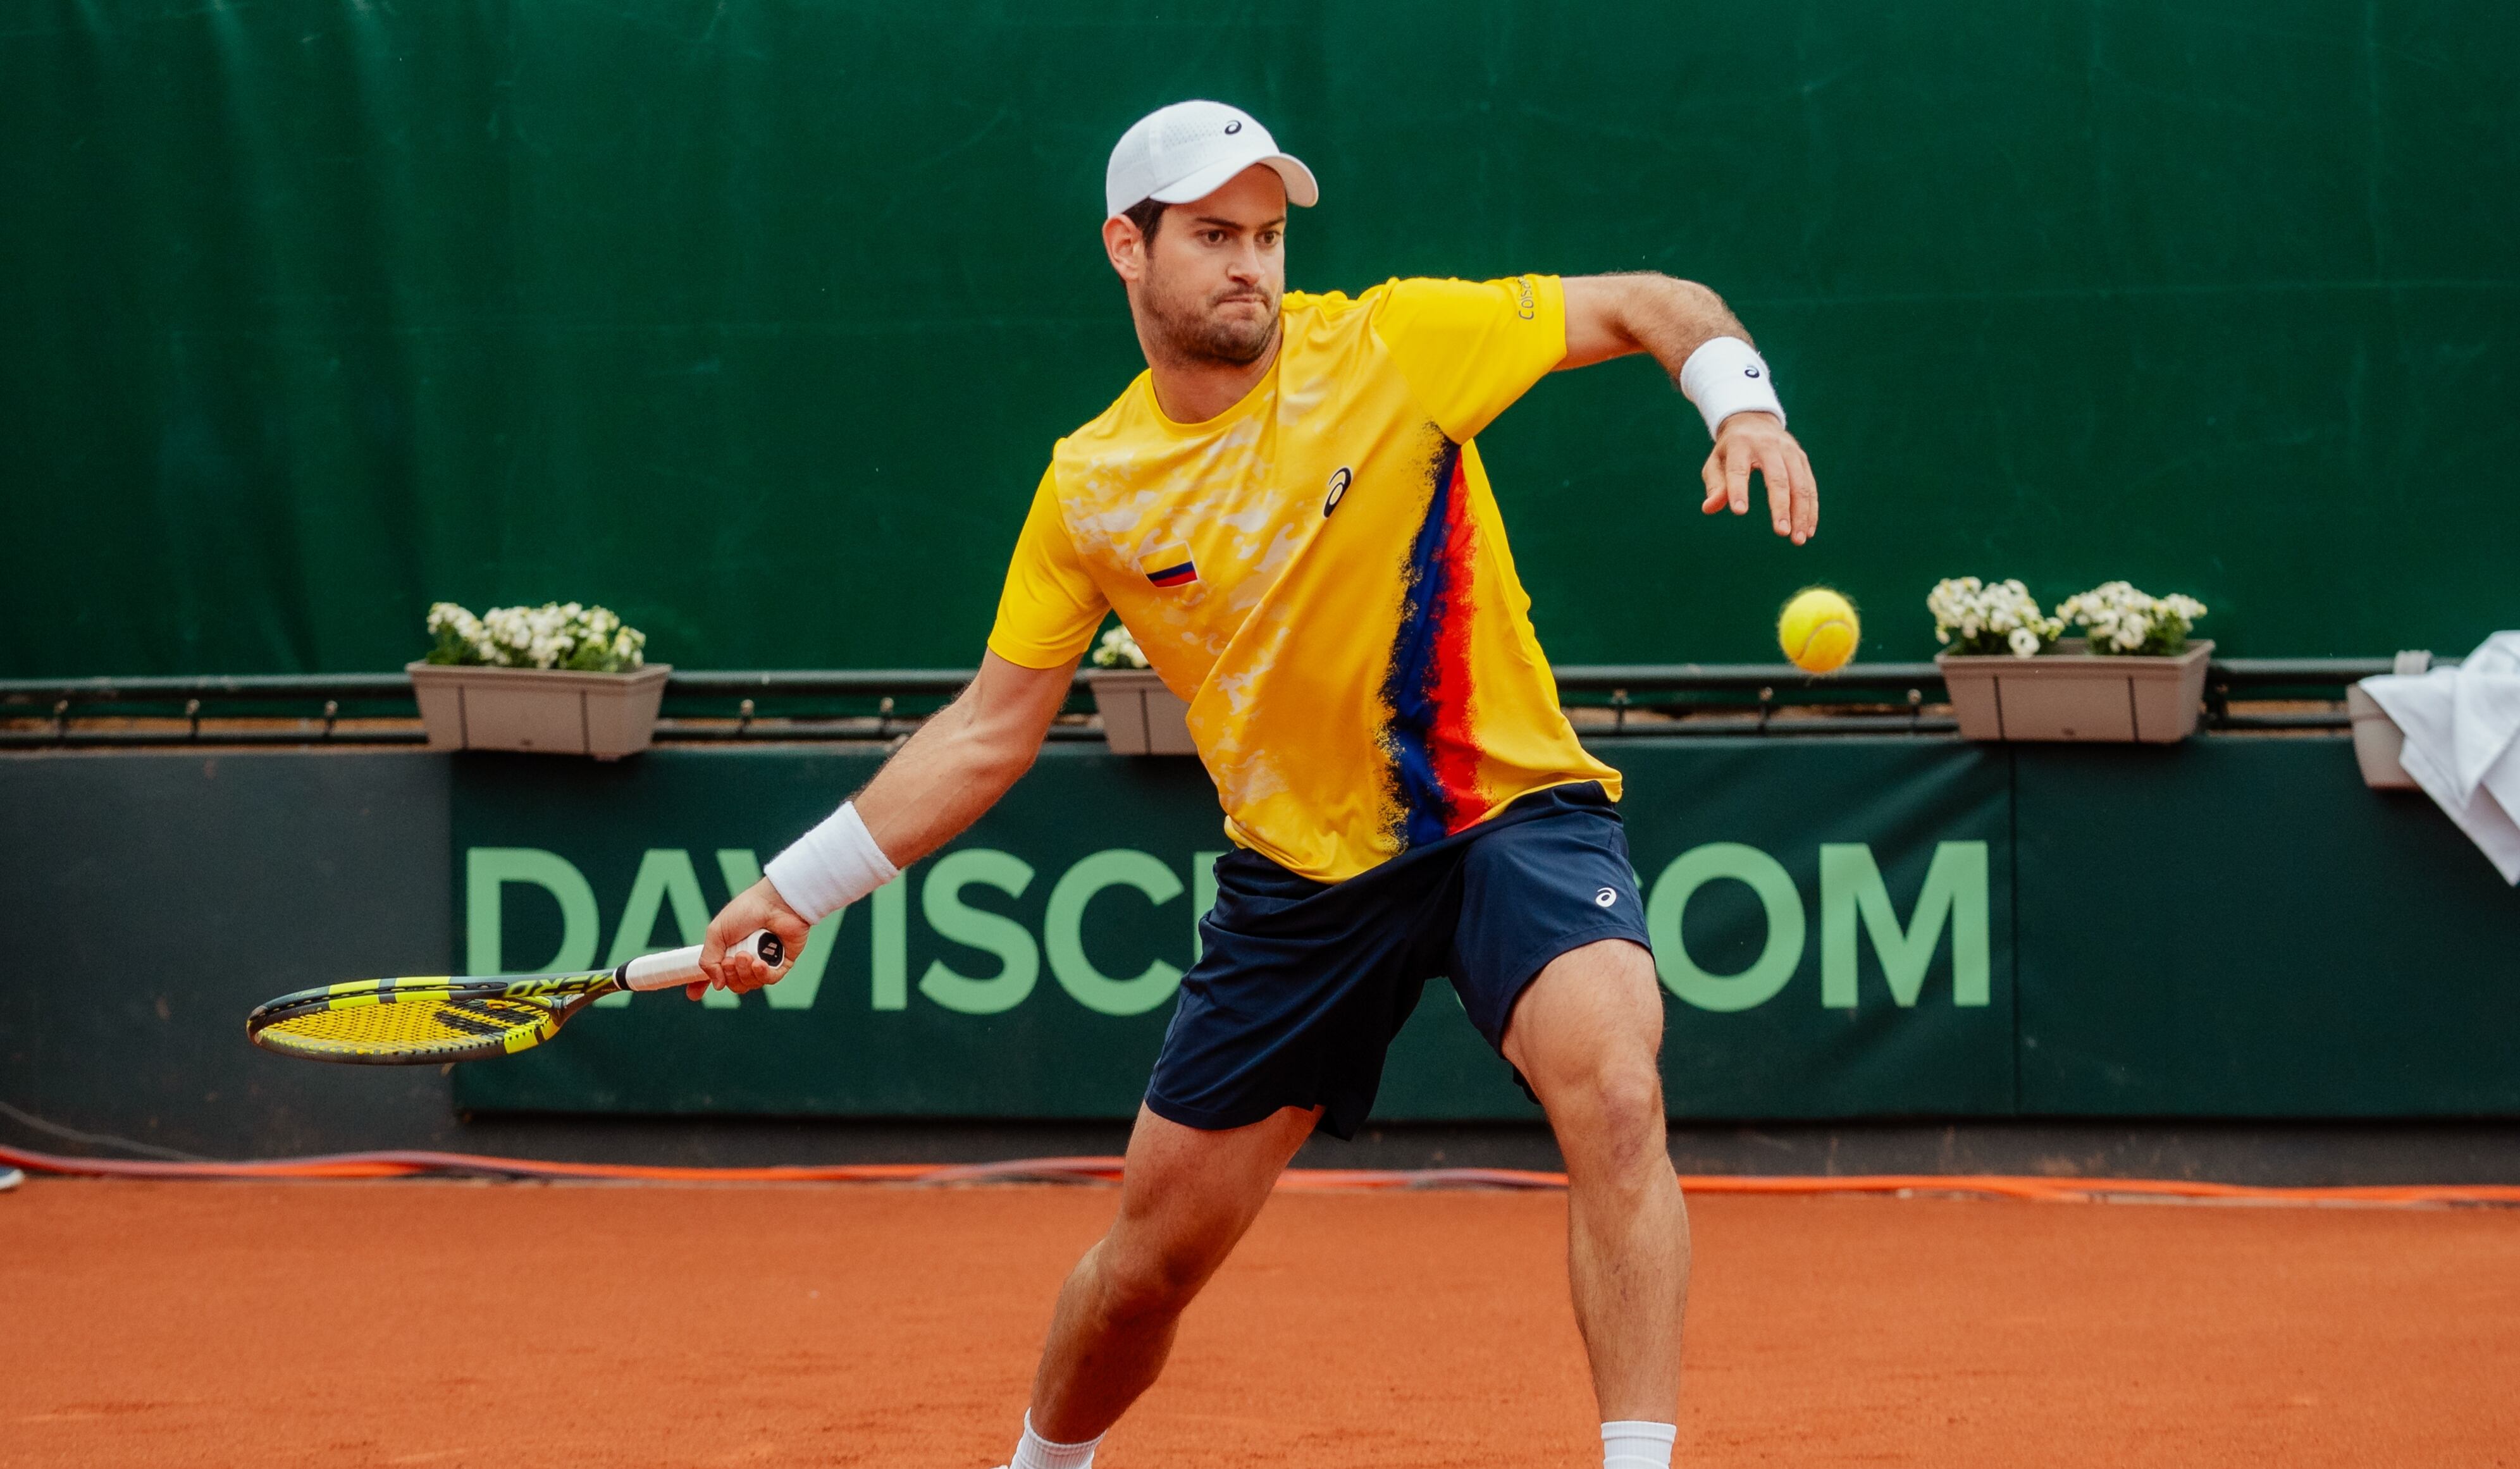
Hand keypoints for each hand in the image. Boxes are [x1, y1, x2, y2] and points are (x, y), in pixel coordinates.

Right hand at [693, 877, 810, 999]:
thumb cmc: (746, 911)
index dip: (702, 985)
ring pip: (750, 984)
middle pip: (733, 984)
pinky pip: (770, 980)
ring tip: (746, 955)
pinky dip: (762, 975)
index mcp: (727, 951)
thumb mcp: (716, 933)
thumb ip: (709, 960)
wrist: (775, 902)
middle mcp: (745, 959)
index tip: (694, 994)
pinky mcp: (782, 964)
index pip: (715, 973)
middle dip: (729, 975)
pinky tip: (759, 964)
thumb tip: (717, 986)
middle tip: (730, 960)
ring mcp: (764, 963)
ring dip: (744, 972)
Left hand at [1701, 412, 1817, 544]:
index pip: (1738, 469)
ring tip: (1798, 539)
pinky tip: (1808, 530)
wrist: (1754, 420)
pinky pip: (1810, 486)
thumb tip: (1709, 508)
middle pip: (1777, 478)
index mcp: (1740, 445)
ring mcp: (1789, 451)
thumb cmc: (1730, 449)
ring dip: (1801, 513)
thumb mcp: (1716, 462)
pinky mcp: (1802, 459)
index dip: (1738, 489)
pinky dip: (1811, 509)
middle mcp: (1768, 446)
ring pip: (1800, 484)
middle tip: (1781, 533)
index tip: (1739, 511)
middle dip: (1781, 507)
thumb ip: (1715, 485)